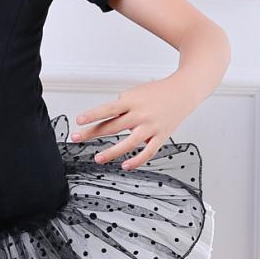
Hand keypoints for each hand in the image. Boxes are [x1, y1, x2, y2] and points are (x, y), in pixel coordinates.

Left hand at [69, 77, 189, 170]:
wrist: (183, 92)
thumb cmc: (156, 93)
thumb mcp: (135, 93)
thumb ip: (121, 107)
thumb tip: (108, 122)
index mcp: (132, 101)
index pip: (108, 109)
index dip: (93, 115)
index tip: (79, 120)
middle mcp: (140, 114)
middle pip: (113, 126)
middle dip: (92, 133)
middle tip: (76, 138)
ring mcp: (151, 126)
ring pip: (129, 143)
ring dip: (112, 152)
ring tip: (98, 158)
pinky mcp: (160, 136)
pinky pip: (148, 152)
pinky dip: (137, 161)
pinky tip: (125, 165)